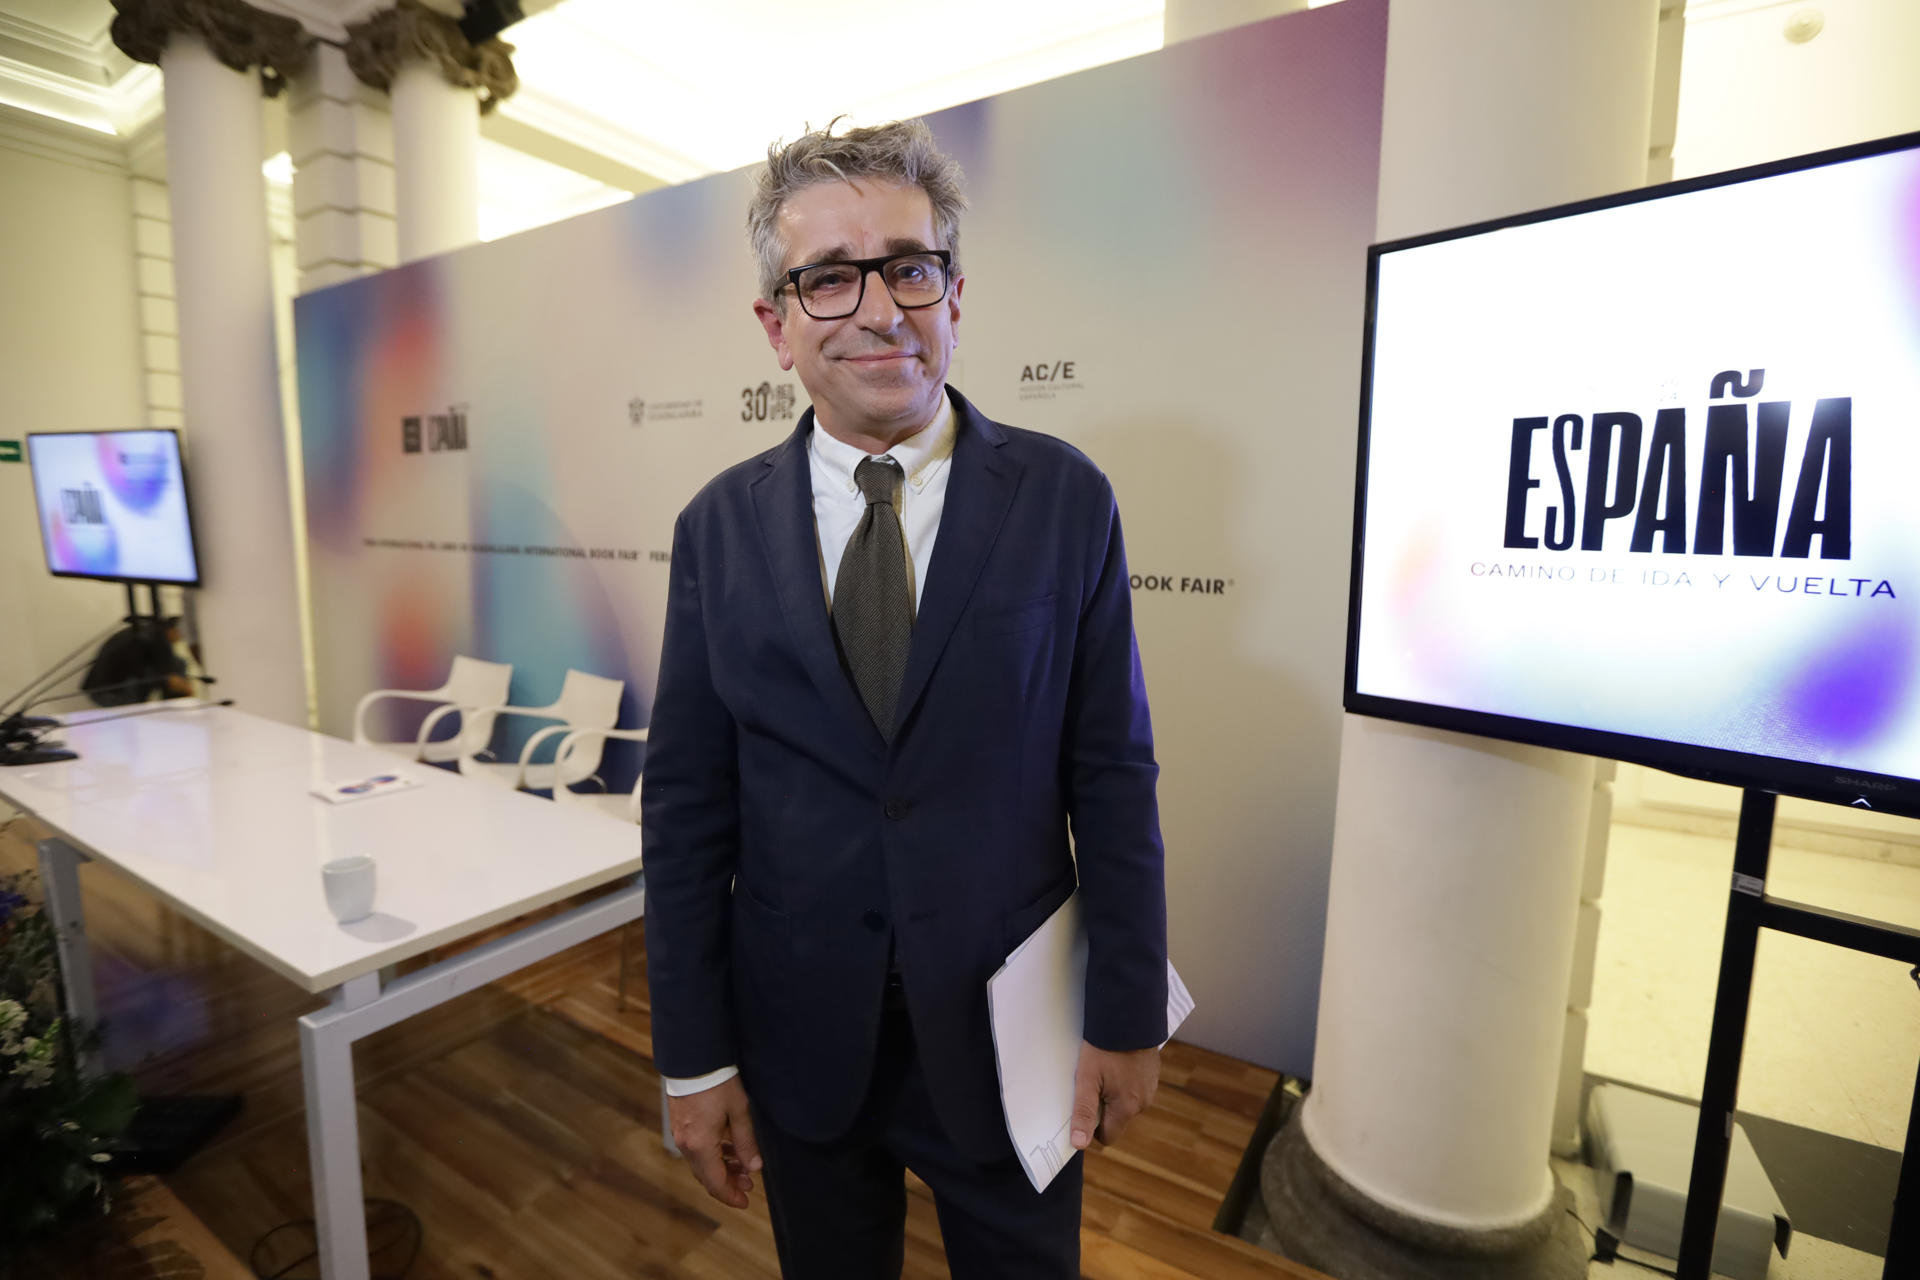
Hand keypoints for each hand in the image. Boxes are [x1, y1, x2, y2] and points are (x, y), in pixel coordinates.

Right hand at [668, 1075, 762, 1208]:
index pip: (715, 1182)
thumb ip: (746, 1142)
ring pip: (702, 1163)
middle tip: (749, 1184)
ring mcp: (681, 1135)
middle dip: (728, 1182)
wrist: (692, 1059)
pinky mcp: (680, 1125)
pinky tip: (728, 1149)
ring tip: (744, 1166)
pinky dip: (713, 1155)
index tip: (745, 1202)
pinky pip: (697, 1149)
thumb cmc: (717, 1082)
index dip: (730, 1196)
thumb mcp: (739, 1111)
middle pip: (707, 1176)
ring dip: (722, 1168)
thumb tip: (755, 1168)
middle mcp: (687, 1145)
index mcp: (701, 1146)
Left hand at [1070, 1040, 1159, 1150]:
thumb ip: (1083, 1112)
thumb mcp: (1087, 1079)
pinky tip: (1118, 1062)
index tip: (1085, 1105)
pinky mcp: (1153, 1074)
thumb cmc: (1104, 1047)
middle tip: (1093, 1081)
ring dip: (1115, 1093)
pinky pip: (1136, 1088)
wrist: (1128, 1016)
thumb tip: (1079, 1144)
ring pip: (1127, 1103)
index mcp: (1127, 1108)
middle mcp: (1143, 1103)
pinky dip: (1126, 1081)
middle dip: (1103, 1106)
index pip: (1108, 1136)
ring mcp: (1151, 1088)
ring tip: (1105, 1068)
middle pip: (1117, 1119)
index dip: (1093, 1126)